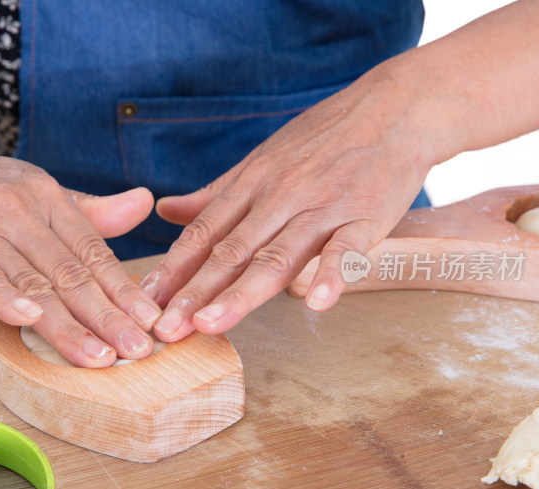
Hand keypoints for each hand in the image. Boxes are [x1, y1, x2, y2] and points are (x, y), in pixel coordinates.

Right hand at [0, 131, 161, 366]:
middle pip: (69, 273)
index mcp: (47, 198)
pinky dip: (4, 298)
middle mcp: (19, 210)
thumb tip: (144, 203)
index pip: (93, 252)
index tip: (150, 322)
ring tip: (97, 356)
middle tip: (137, 350)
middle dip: (106, 316)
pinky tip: (28, 319)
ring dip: (66, 324)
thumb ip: (88, 211)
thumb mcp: (35, 191)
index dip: (123, 290)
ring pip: (31, 282)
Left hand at [141, 64, 432, 341]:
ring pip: (276, 255)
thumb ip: (216, 194)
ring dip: (241, 293)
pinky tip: (316, 304)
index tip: (145, 299)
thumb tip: (166, 211)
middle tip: (164, 329)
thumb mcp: (262, 160)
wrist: (393, 108)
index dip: (173, 268)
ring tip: (210, 324)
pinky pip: (346, 249)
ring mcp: (321, 207)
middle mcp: (279, 197)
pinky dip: (332, 275)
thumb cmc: (323, 139)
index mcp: (251, 184)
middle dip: (194, 292)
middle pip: (230, 250)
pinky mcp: (365, 215)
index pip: (203, 233)